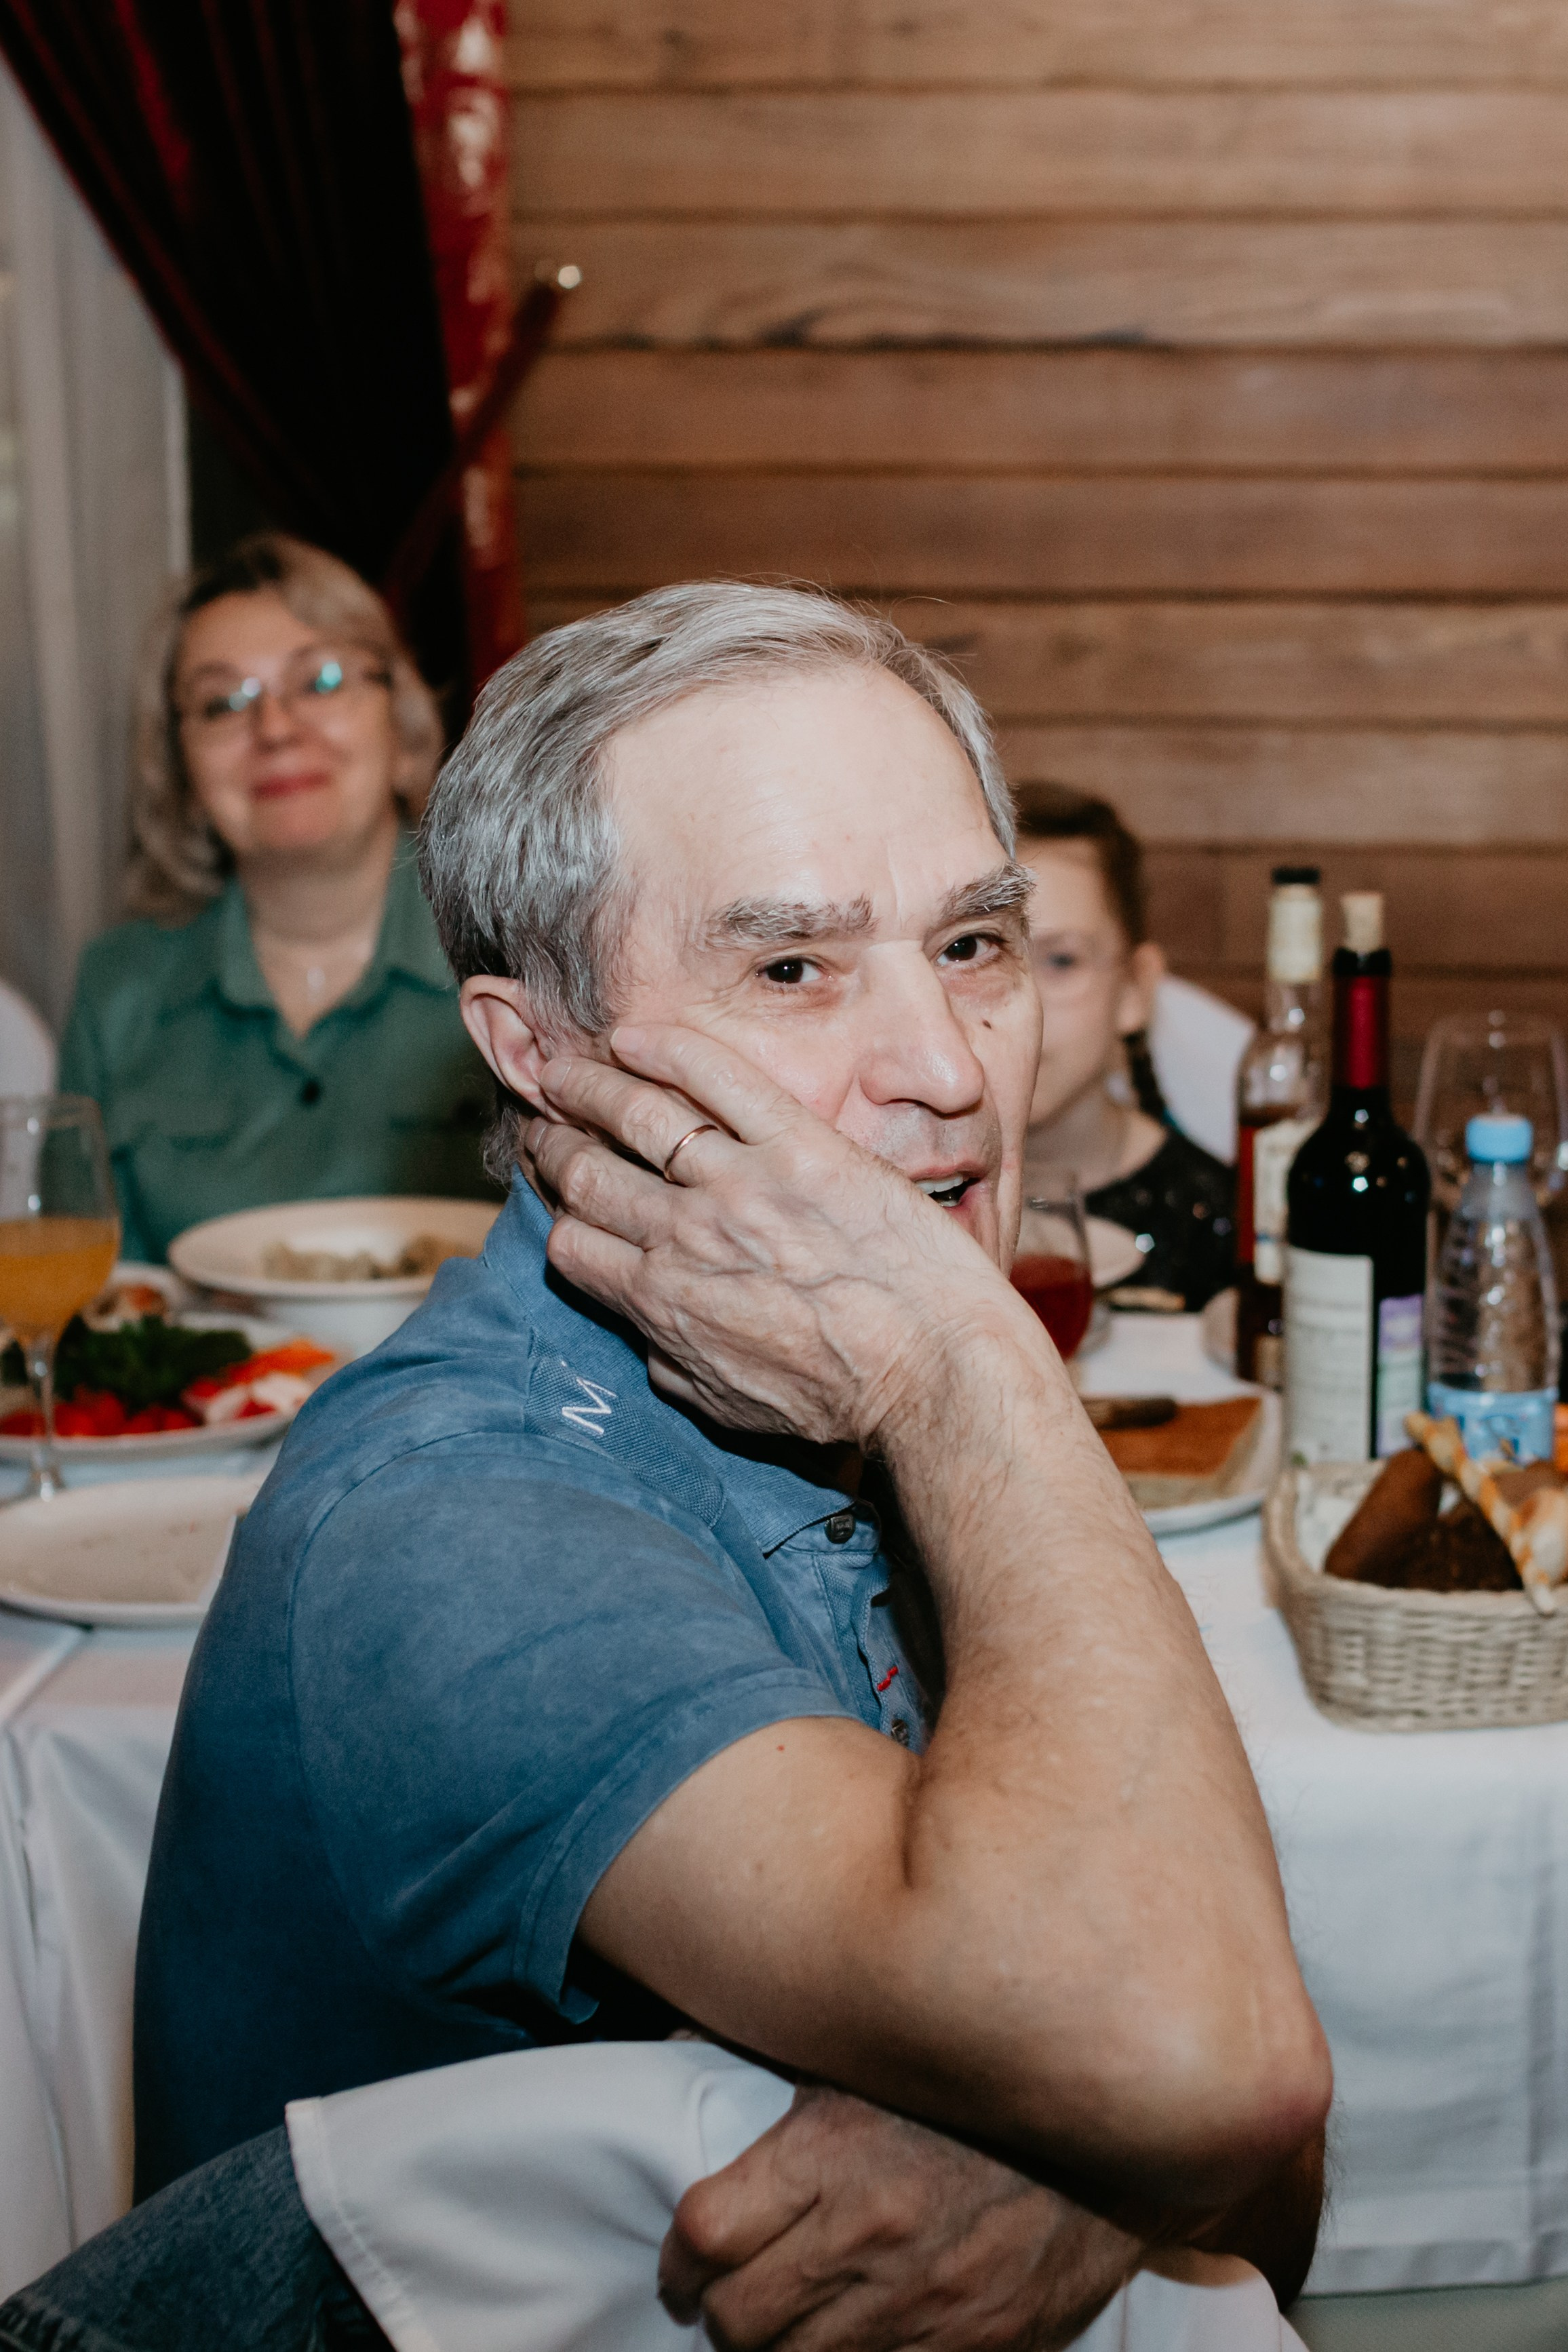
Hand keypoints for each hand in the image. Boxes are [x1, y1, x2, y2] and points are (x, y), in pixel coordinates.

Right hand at [524, 1023, 1034, 1448]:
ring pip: (635, 1114)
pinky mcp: (800, 1145)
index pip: (573, 1242)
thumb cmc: (842, 1401)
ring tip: (568, 1068)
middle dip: (554, 1142)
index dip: (558, 1213)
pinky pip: (718, 1078)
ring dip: (588, 1085)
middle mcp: (685, 1235)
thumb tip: (646, 1333)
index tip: (558, 1193)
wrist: (934, 1372)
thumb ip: (671, 1362)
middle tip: (546, 1120)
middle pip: (588, 1172)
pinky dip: (667, 1048)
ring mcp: (741, 1182)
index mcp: (662, 1302)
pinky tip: (633, 1035)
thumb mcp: (730, 1407)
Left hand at [657, 2083, 1142, 2351]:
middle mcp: (869, 2232)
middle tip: (733, 2291)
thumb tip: (675, 2051)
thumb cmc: (975, 2077)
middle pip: (740, 2317)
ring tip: (789, 2318)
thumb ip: (770, 2048)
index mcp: (831, 2148)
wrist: (1113, 2126)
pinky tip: (856, 2333)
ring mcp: (922, 2302)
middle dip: (724, 2308)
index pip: (706, 2233)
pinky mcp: (973, 2346)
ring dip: (781, 2347)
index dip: (682, 2254)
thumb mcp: (869, 2044)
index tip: (688, 2254)